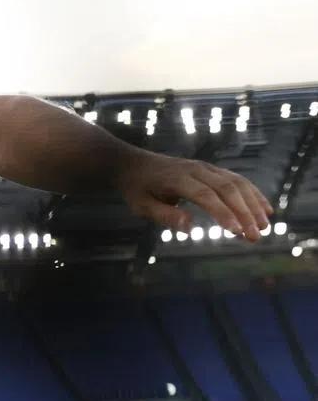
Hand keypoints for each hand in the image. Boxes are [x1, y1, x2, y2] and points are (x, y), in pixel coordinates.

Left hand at [117, 154, 273, 241]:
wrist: (134, 163)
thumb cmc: (138, 188)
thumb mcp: (141, 206)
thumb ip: (164, 216)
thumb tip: (189, 227)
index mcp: (177, 178)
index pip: (205, 195)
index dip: (222, 212)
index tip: (237, 232)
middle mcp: (195, 169)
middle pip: (226, 188)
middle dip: (244, 213)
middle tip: (256, 236)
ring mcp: (206, 167)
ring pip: (236, 182)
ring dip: (253, 204)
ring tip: (265, 227)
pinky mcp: (212, 170)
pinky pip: (237, 179)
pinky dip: (253, 194)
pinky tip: (265, 210)